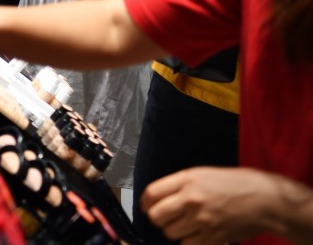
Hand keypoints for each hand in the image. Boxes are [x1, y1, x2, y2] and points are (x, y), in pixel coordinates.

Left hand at [142, 167, 282, 243]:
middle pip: (156, 215)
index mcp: (188, 180)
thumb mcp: (203, 173)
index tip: (146, 205)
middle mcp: (191, 200)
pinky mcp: (212, 238)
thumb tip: (159, 195)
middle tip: (163, 216)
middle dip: (157, 217)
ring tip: (183, 224)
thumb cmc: (237, 184)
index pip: (152, 193)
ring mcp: (201, 221)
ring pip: (170, 232)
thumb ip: (180, 183)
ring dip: (172, 229)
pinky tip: (195, 233)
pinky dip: (187, 241)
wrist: (266, 201)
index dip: (145, 201)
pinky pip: (187, 244)